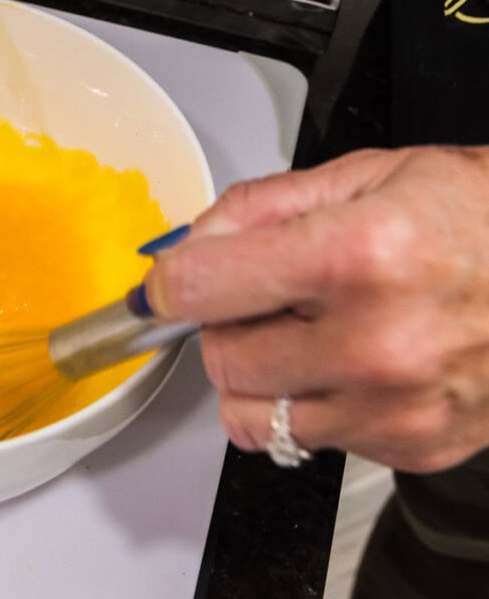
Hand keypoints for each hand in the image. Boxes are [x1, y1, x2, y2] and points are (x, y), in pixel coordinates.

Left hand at [144, 146, 488, 472]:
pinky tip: (357, 362)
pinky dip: (315, 403)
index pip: (201, 289)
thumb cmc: (484, 218)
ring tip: (308, 333)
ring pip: (252, 415)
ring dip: (261, 376)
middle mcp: (376, 344)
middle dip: (229, 324)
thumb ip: (259, 207)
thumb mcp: (369, 174)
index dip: (167, 283)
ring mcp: (397, 406)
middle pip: (221, 358)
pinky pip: (311, 439)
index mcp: (358, 257)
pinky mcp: (414, 444)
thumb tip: (189, 243)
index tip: (163, 284)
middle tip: (269, 295)